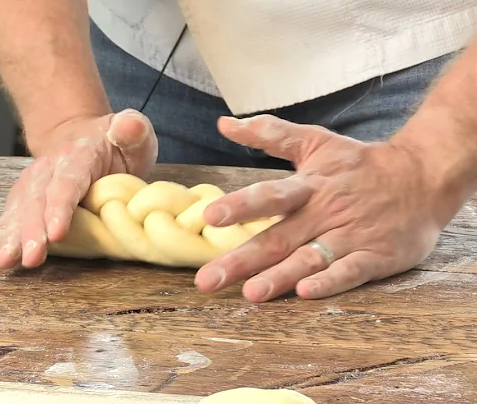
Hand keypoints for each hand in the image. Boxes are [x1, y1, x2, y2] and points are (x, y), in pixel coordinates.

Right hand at [0, 109, 157, 268]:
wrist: (78, 135)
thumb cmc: (113, 144)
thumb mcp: (133, 133)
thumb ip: (133, 130)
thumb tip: (129, 126)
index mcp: (79, 156)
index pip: (68, 181)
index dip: (60, 207)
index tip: (57, 233)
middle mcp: (48, 170)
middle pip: (37, 202)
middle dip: (31, 232)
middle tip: (30, 258)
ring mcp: (32, 186)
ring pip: (18, 212)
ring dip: (9, 239)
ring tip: (1, 262)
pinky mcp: (22, 201)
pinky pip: (8, 220)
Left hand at [194, 115, 457, 301]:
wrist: (424, 176)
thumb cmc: (360, 164)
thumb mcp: (316, 141)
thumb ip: (269, 134)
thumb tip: (223, 124)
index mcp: (309, 186)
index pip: (270, 196)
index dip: (241, 206)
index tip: (209, 217)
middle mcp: (325, 213)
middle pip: (278, 238)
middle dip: (241, 260)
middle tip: (207, 280)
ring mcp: (350, 236)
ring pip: (309, 259)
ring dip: (280, 277)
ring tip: (251, 293)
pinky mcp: (375, 256)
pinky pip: (350, 271)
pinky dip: (330, 281)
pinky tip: (306, 293)